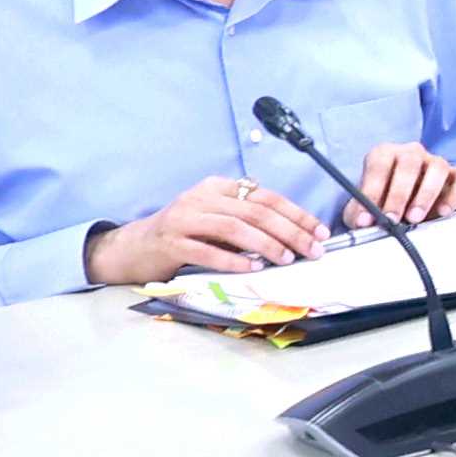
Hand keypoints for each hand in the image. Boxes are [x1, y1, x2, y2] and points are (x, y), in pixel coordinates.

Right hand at [86, 175, 327, 289]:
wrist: (135, 247)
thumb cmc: (185, 234)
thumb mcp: (217, 218)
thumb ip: (247, 219)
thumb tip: (296, 235)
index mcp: (217, 187)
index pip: (265, 197)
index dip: (297, 214)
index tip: (320, 232)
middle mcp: (200, 198)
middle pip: (254, 212)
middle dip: (289, 232)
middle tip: (312, 250)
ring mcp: (183, 219)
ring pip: (233, 228)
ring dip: (265, 244)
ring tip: (286, 259)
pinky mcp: (170, 243)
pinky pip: (206, 251)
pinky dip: (233, 260)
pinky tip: (252, 269)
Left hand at [353, 143, 455, 228]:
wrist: (408, 201)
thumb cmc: (385, 199)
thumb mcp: (366, 206)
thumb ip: (359, 212)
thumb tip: (360, 223)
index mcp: (385, 154)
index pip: (378, 166)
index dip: (372, 192)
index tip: (366, 218)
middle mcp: (411, 153)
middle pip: (409, 163)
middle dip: (399, 194)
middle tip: (392, 219)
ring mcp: (436, 162)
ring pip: (438, 167)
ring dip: (426, 194)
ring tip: (415, 218)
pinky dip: (455, 195)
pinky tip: (443, 211)